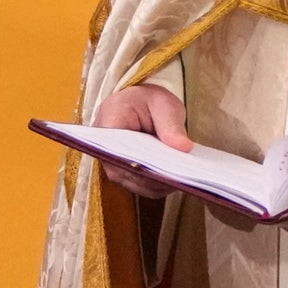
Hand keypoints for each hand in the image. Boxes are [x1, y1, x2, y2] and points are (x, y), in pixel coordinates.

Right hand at [92, 82, 190, 198]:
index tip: (167, 168)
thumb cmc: (149, 100)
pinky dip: (159, 186)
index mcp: (109, 122)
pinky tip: (176, 180)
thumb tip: (184, 147)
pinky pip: (141, 186)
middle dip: (155, 177)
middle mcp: (104, 148)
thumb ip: (171, 125)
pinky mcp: (123, 173)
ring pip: (135, 183)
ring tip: (183, 179)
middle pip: (128, 172)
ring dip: (158, 184)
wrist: (140, 104)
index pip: (120, 150)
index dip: (142, 163)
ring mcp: (112, 163)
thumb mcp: (163, 104)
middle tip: (183, 177)